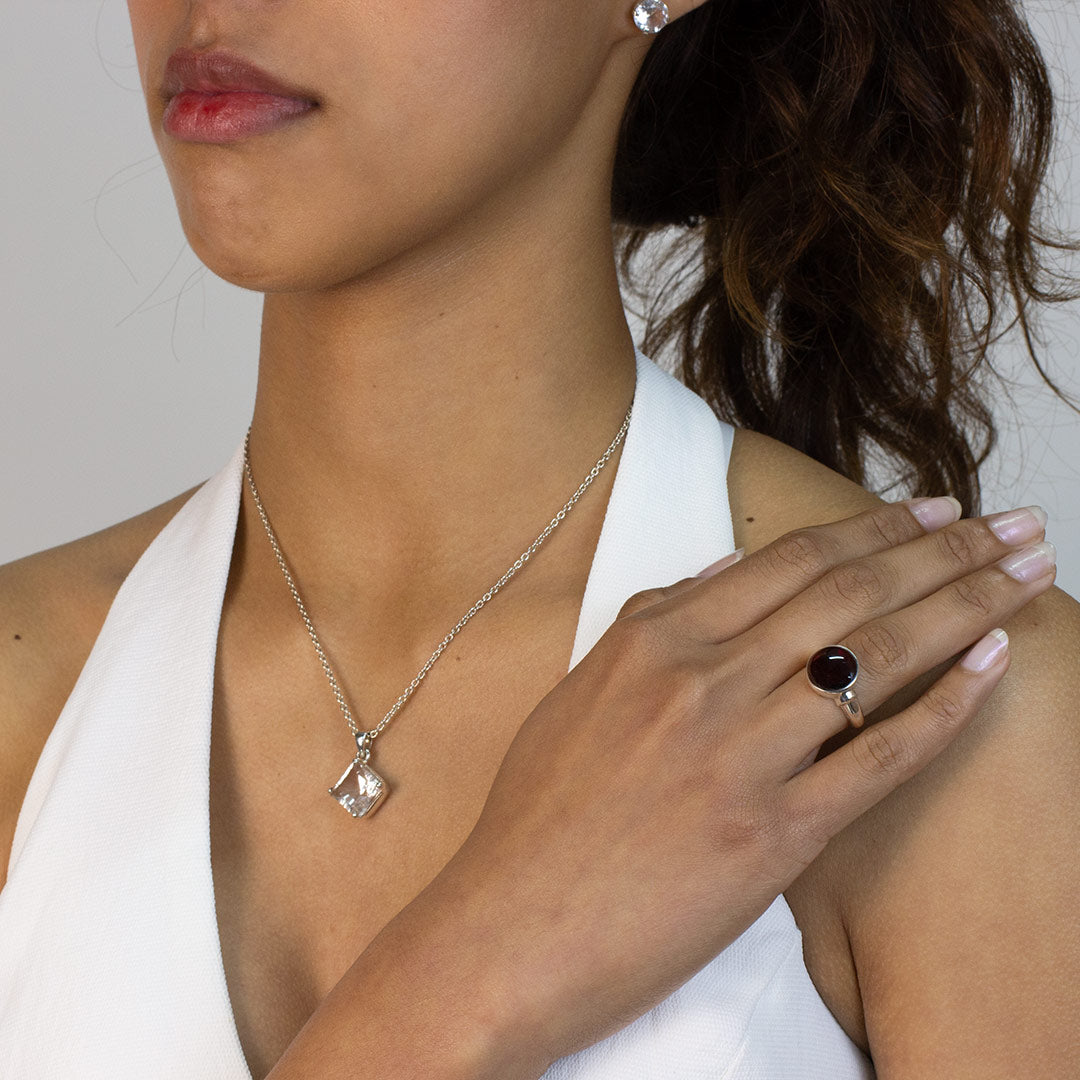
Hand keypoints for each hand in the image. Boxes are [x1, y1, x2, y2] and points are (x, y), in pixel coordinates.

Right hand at [418, 497, 1053, 1074]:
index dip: (875, 527)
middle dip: (945, 551)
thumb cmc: (537, 815)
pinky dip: (944, 707)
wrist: (510, 927)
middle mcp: (703, 681)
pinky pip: (879, 757)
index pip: (790, 561)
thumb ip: (652, 621)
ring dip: (966, 608)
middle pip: (850, 592)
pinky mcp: (774, 835)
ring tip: (1026, 575)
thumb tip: (729, 570)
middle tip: (1011, 527)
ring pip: (876, 656)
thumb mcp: (579, 690)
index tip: (934, 511)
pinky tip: (990, 667)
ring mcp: (742, 755)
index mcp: (653, 640)